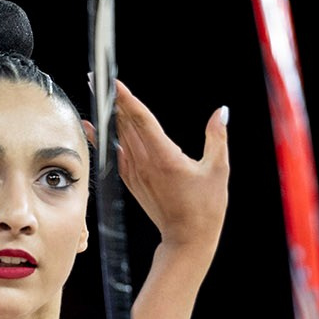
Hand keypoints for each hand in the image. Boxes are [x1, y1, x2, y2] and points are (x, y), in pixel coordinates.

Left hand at [86, 79, 229, 252]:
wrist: (187, 239)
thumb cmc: (206, 207)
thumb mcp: (218, 169)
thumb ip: (217, 137)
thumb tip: (221, 111)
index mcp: (165, 157)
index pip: (141, 120)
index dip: (127, 99)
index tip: (114, 82)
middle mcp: (145, 163)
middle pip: (125, 124)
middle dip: (111, 100)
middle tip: (97, 79)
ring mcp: (136, 173)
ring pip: (119, 137)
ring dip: (109, 115)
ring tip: (97, 95)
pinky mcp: (133, 182)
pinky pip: (116, 153)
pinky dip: (106, 138)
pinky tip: (98, 127)